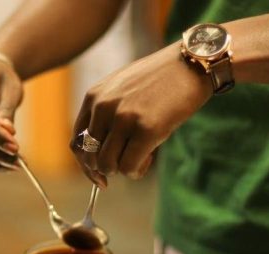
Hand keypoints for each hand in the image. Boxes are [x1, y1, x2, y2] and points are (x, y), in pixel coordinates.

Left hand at [70, 43, 212, 187]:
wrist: (192, 63)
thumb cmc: (159, 80)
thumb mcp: (121, 90)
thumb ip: (104, 116)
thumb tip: (97, 158)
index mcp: (94, 97)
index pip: (76, 143)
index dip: (86, 165)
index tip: (99, 175)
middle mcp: (103, 107)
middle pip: (90, 158)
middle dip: (107, 169)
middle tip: (126, 164)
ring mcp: (123, 118)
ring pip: (108, 165)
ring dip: (124, 169)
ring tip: (142, 156)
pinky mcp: (146, 129)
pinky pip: (129, 167)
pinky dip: (137, 170)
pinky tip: (150, 156)